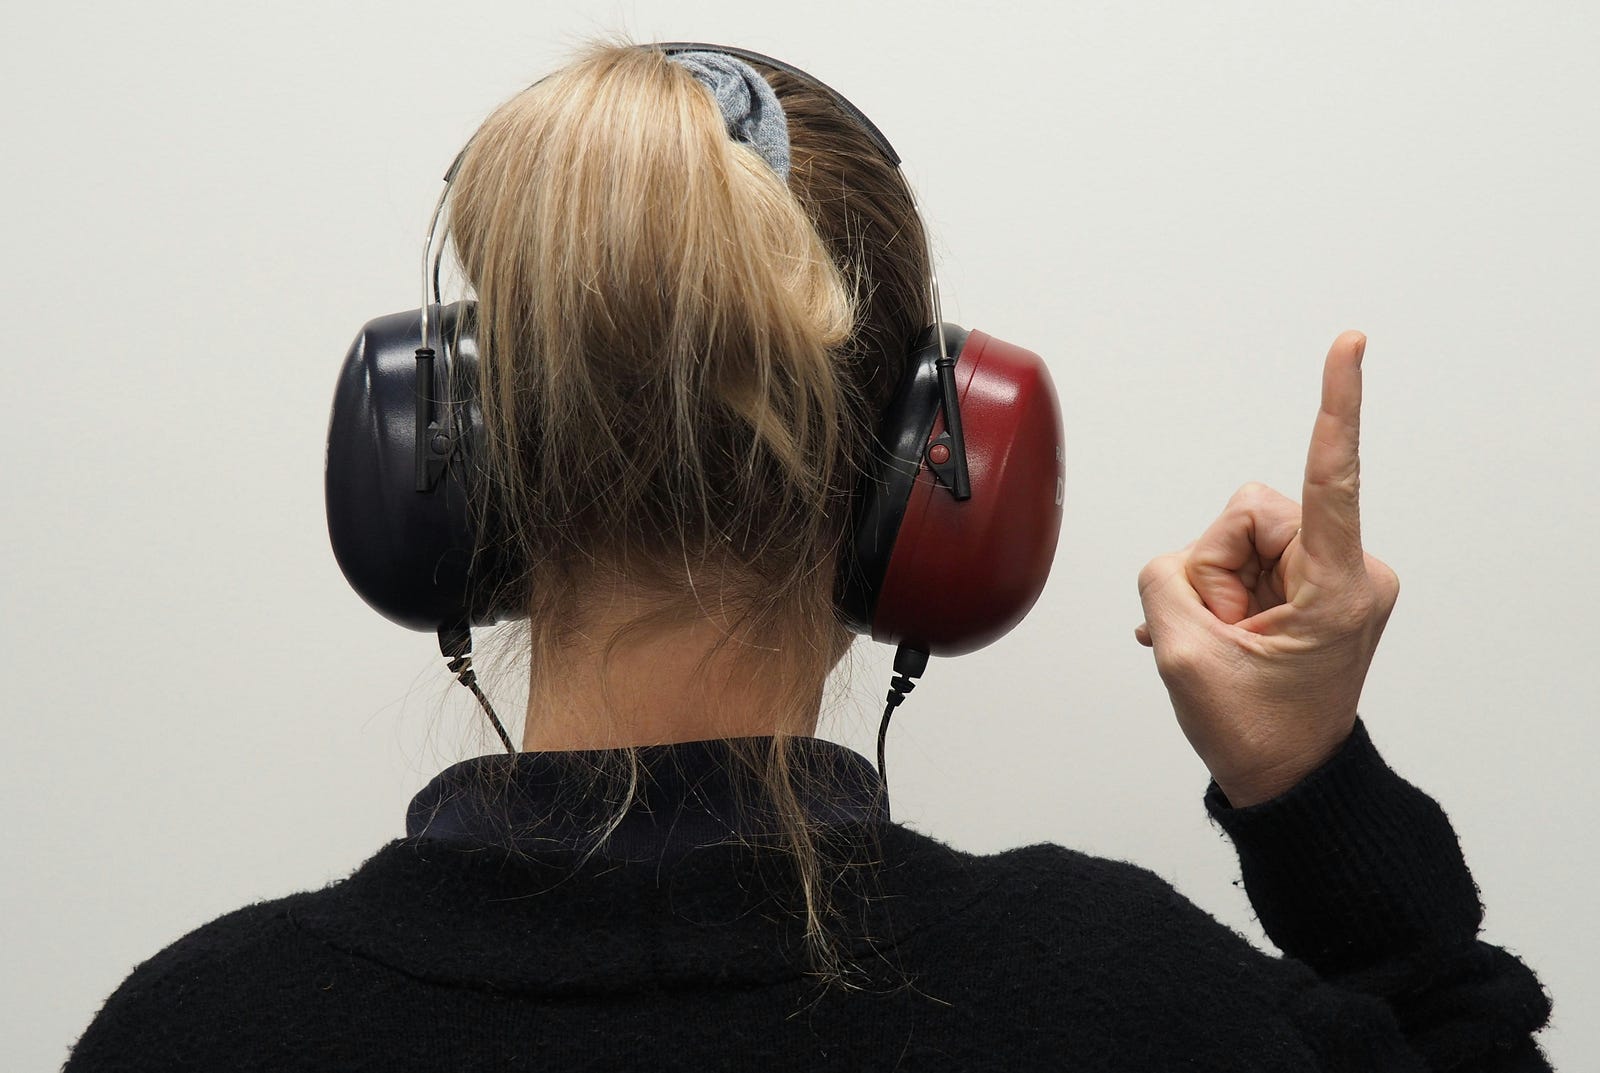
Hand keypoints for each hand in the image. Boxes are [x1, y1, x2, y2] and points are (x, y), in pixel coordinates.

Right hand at [1134, 331, 1399, 806]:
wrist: (1289, 781)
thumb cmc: (1256, 733)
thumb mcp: (1185, 657)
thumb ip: (1166, 579)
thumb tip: (1184, 559)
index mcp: (1337, 588)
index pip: (1333, 479)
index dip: (1336, 407)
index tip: (1350, 344)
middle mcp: (1350, 569)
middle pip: (1248, 513)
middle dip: (1213, 568)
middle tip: (1220, 633)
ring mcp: (1336, 576)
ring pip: (1242, 534)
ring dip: (1217, 585)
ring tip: (1228, 641)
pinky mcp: (1319, 582)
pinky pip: (1250, 554)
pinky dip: (1224, 590)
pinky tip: (1223, 636)